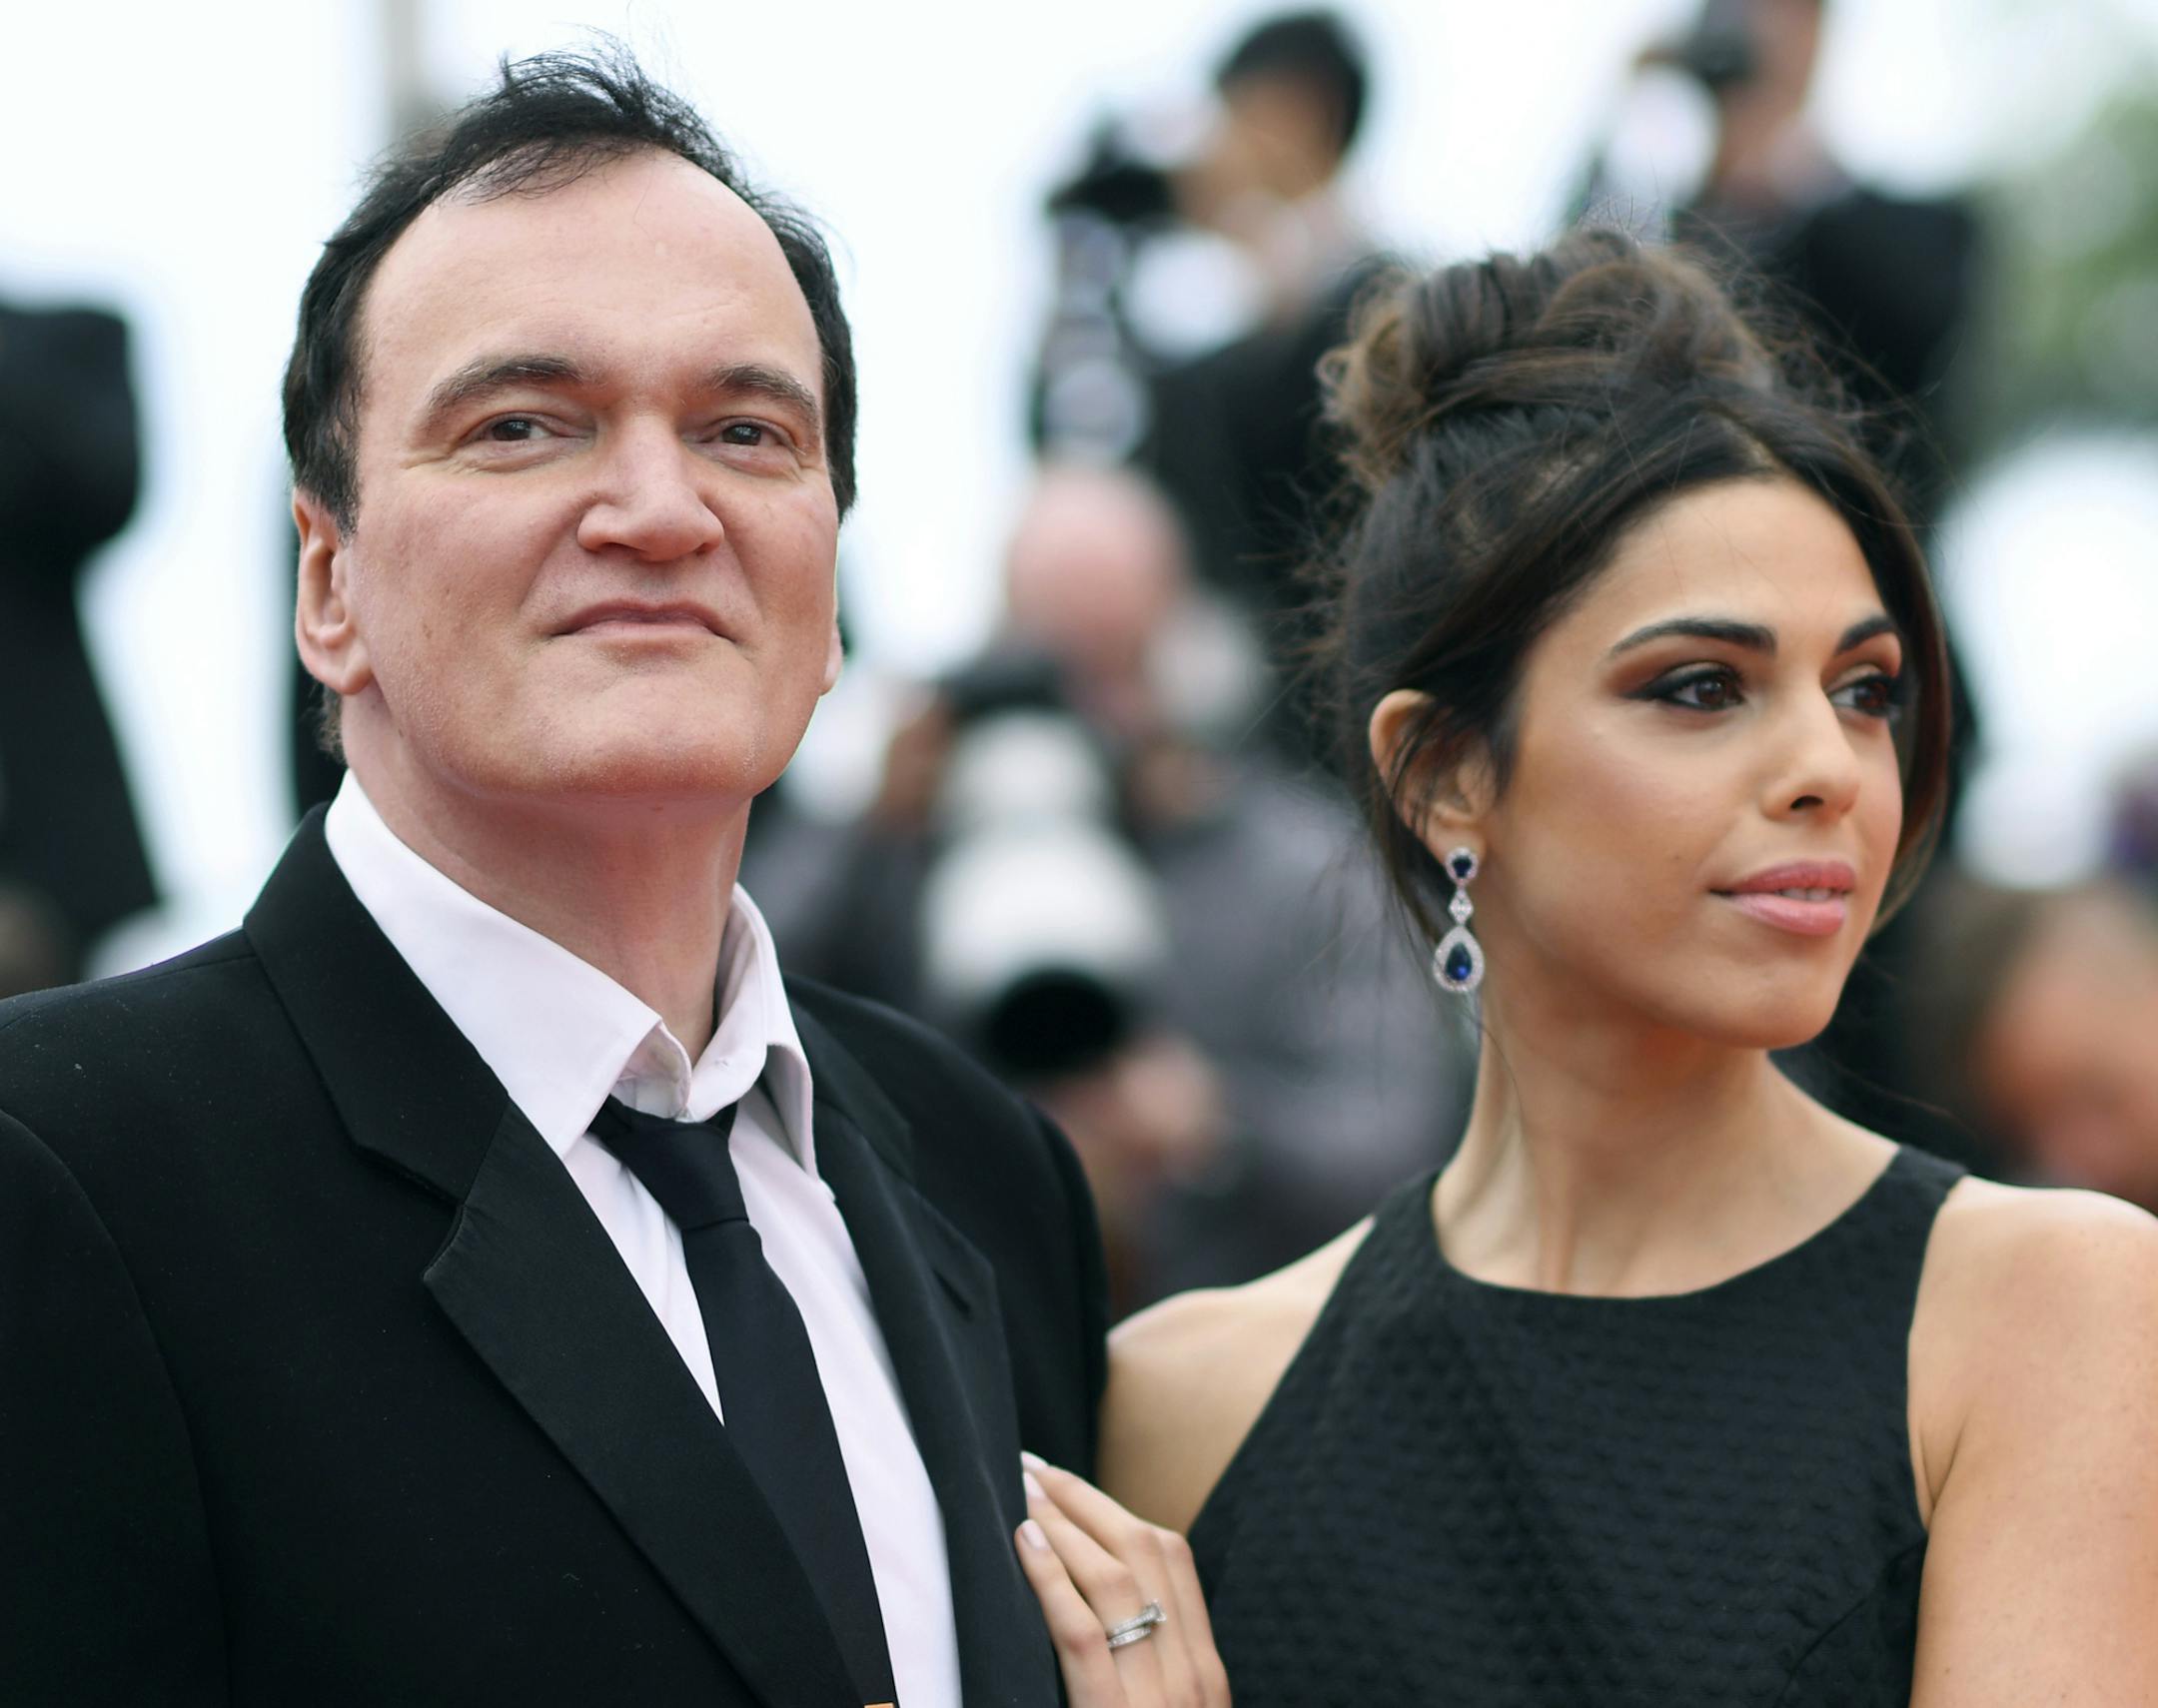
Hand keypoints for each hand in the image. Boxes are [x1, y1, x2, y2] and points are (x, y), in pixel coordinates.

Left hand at [1013, 1452, 1230, 1707]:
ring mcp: (1156, 1697)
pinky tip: (1024, 1543)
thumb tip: (1099, 1587)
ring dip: (1061, 1525)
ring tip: (1021, 1496)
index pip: (1172, 1560)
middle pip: (1143, 1553)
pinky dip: (1051, 1578)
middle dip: (1083, 1501)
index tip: (1067, 1483)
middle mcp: (1190, 1675)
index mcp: (1205, 1670)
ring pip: (1112, 1581)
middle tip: (1032, 1470)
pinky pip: (1081, 1633)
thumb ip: (1154, 1664)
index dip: (1115, 1511)